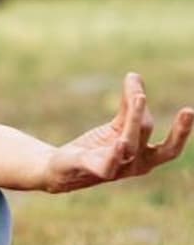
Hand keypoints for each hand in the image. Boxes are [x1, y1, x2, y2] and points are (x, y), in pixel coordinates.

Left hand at [44, 73, 192, 192]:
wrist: (62, 168)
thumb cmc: (96, 147)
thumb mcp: (116, 125)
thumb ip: (127, 105)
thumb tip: (134, 76)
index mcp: (145, 156)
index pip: (170, 147)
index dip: (182, 131)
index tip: (190, 110)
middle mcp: (135, 165)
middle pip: (159, 147)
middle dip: (177, 132)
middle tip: (188, 111)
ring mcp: (116, 169)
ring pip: (129, 143)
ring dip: (134, 120)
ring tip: (138, 97)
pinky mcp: (92, 168)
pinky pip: (106, 163)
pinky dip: (113, 154)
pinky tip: (119, 143)